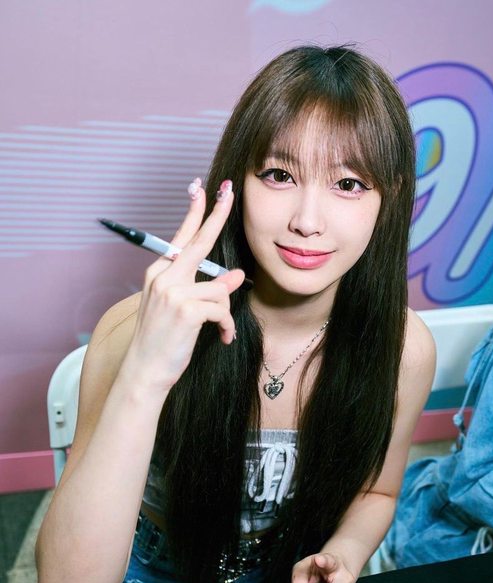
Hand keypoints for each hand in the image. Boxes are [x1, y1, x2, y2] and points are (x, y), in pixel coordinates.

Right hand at [120, 179, 244, 392]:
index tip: (201, 190)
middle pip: (199, 240)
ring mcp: (173, 292)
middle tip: (229, 193)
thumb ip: (205, 288)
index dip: (194, 212)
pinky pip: (222, 309)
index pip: (180, 237)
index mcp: (159, 274)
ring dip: (224, 313)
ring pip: (220, 288)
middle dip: (217, 214)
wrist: (146, 370)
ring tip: (220, 330)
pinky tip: (223, 338)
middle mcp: (164, 277)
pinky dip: (226, 326)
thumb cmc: (163, 340)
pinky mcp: (187, 309)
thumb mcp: (181, 309)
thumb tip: (235, 275)